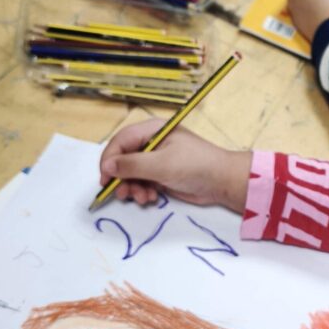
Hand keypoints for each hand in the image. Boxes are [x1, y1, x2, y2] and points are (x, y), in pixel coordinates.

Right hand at [99, 121, 251, 211]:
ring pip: (131, 174)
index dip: (110, 159)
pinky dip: (142, 191)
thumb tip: (107, 167)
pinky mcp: (161, 175)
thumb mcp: (162, 164)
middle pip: (123, 159)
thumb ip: (132, 165)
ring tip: (142, 198)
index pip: (121, 141)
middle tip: (122, 194)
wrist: (222, 182)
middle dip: (121, 178)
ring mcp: (156, 160)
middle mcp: (152, 143)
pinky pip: (142, 183)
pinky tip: (150, 198)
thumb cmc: (195, 166)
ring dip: (132, 188)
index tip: (105, 178)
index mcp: (152, 130)